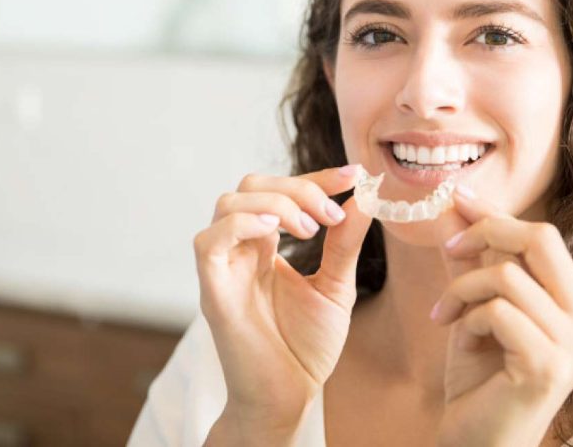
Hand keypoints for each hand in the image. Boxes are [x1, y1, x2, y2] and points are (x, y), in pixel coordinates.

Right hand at [194, 164, 372, 438]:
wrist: (290, 397)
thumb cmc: (305, 347)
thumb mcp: (336, 286)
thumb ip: (344, 243)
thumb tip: (364, 198)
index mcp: (265, 245)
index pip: (281, 191)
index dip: (315, 177)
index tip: (353, 176)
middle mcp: (240, 249)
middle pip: (251, 185)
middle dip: (297, 187)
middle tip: (330, 215)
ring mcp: (223, 267)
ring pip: (228, 203)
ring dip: (275, 203)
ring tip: (310, 229)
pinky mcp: (212, 290)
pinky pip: (209, 240)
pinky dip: (241, 224)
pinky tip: (276, 233)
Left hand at [431, 186, 572, 446]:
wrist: (478, 441)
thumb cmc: (481, 379)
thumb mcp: (475, 307)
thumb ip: (472, 260)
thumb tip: (454, 205)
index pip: (543, 237)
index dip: (497, 213)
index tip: (456, 196)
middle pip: (541, 238)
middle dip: (486, 232)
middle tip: (449, 250)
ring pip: (508, 275)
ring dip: (463, 289)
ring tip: (446, 315)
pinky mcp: (549, 364)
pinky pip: (498, 310)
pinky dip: (468, 318)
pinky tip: (460, 341)